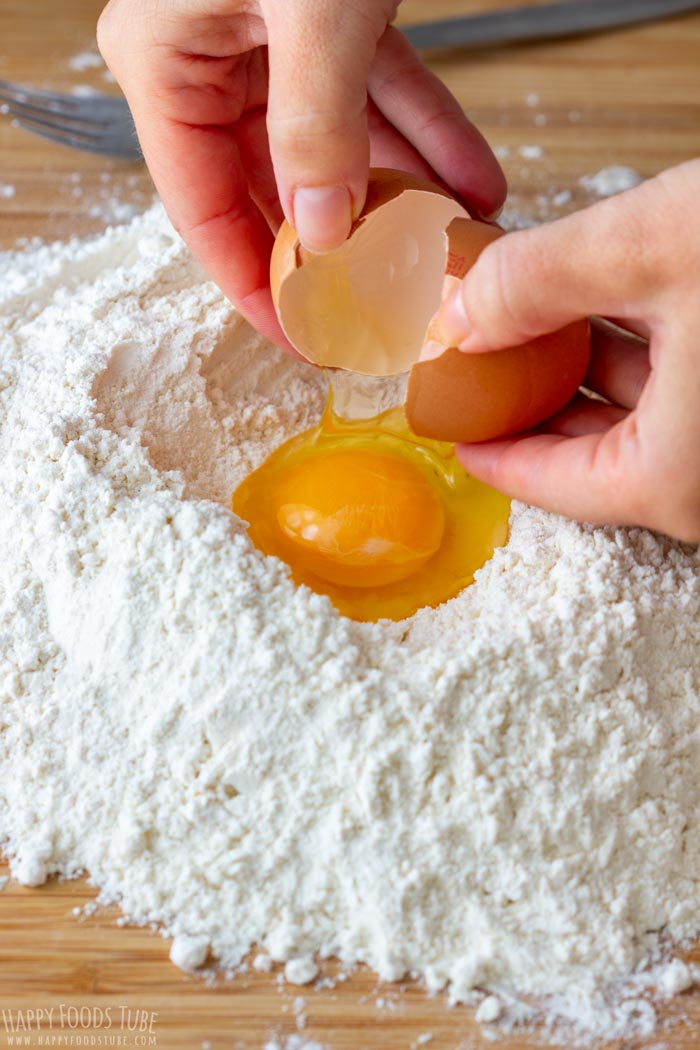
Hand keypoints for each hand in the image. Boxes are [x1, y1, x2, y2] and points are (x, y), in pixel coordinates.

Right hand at [97, 0, 505, 352]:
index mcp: (163, 65)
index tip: (312, 339)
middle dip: (345, 243)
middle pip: (271, 186)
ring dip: (399, 194)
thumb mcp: (308, 13)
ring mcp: (260, 37)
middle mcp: (202, 57)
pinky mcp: (319, 15)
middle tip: (396, 300)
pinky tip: (473, 178)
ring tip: (452, 246)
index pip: (203, 213)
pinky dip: (423, 133)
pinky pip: (372, 92)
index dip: (260, 287)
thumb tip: (325, 234)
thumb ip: (314, 131)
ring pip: (330, 146)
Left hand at [433, 160, 699, 542]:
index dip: (484, 445)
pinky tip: (611, 303)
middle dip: (529, 395)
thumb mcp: (658, 246)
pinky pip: (687, 396)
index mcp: (674, 479)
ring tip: (530, 318)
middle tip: (475, 358)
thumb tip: (460, 316)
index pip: (542, 482)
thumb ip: (539, 280)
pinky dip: (645, 354)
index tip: (444, 421)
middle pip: (588, 451)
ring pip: (641, 418)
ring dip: (584, 365)